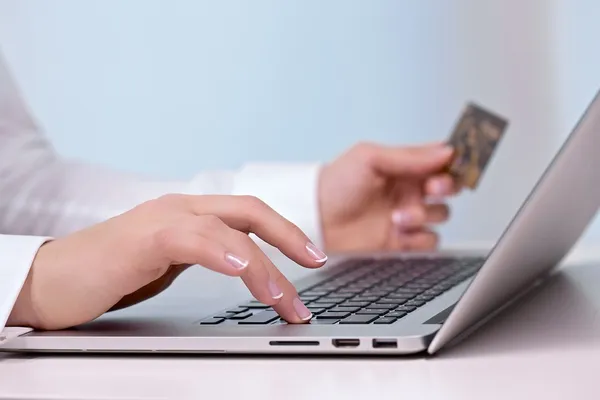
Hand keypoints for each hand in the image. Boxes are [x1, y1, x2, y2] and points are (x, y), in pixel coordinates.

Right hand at [9, 194, 326, 329]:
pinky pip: (191, 239)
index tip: (312, 257)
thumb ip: (202, 256)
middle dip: (289, 236)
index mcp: (190, 214)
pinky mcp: (142, 238)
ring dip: (262, 265)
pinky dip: (220, 252)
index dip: (285, 231)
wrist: (53, 281)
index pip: (248, 214)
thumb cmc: (110, 274)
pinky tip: (240, 267)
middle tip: (317, 264)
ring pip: (228, 230)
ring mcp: (163, 219)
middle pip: (249, 210)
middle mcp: (181, 208)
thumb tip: (242, 267)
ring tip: (284, 298)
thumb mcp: (169, 263)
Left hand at [319, 142, 456, 251]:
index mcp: (403, 166)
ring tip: (398, 216)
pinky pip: (429, 240)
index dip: (453, 161)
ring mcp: (406, 215)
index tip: (455, 163)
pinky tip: (400, 231)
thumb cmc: (335, 184)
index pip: (440, 160)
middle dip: (446, 187)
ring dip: (425, 214)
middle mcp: (408, 189)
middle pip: (448, 188)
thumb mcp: (370, 158)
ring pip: (441, 214)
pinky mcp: (402, 240)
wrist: (315, 219)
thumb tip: (445, 151)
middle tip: (431, 189)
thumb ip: (409, 156)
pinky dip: (420, 237)